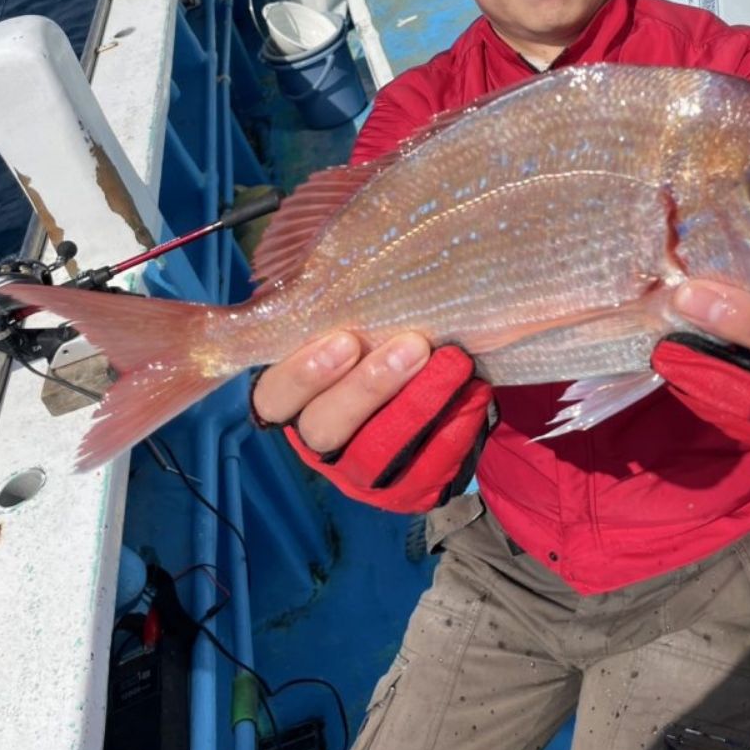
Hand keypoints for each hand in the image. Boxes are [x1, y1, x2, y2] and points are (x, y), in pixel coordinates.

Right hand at [251, 330, 492, 512]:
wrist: (436, 399)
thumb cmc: (380, 344)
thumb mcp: (355, 325)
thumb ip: (346, 310)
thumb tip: (353, 258)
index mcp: (292, 400)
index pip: (275, 396)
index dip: (303, 374)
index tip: (345, 339)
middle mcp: (318, 442)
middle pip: (326, 427)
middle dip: (369, 386)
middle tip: (413, 344)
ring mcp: (359, 473)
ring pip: (377, 450)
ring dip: (417, 404)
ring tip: (452, 362)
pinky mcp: (403, 491)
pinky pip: (427, 469)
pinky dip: (454, 429)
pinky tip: (474, 392)